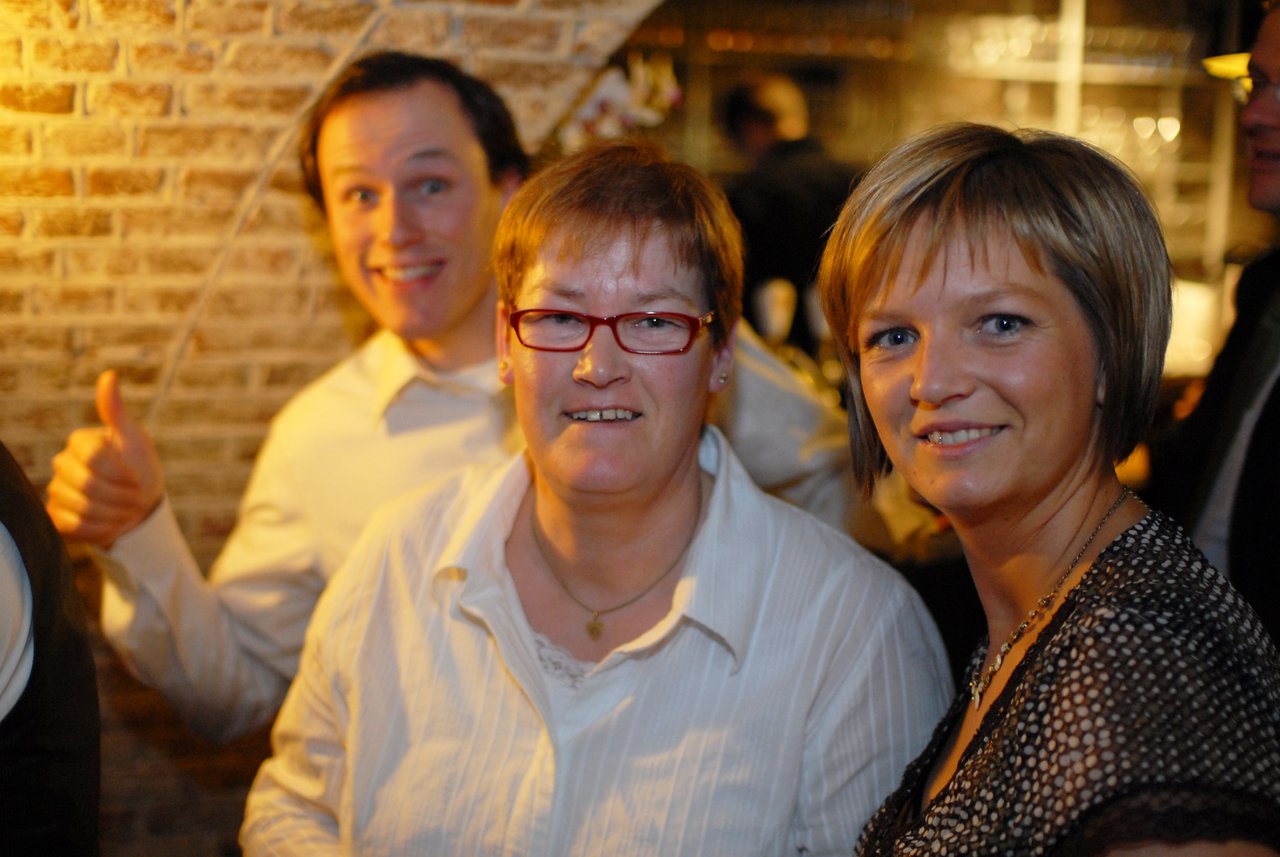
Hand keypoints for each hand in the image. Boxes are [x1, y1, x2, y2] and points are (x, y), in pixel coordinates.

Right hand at [46, 370, 164, 547]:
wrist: (141, 506)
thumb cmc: (140, 468)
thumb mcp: (135, 439)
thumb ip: (117, 413)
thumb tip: (109, 376)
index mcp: (80, 442)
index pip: (95, 458)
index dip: (123, 473)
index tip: (137, 477)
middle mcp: (62, 463)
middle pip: (90, 485)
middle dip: (122, 496)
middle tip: (136, 498)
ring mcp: (57, 490)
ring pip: (84, 508)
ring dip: (115, 513)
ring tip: (126, 509)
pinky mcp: (56, 516)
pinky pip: (75, 527)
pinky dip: (101, 528)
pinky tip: (111, 522)